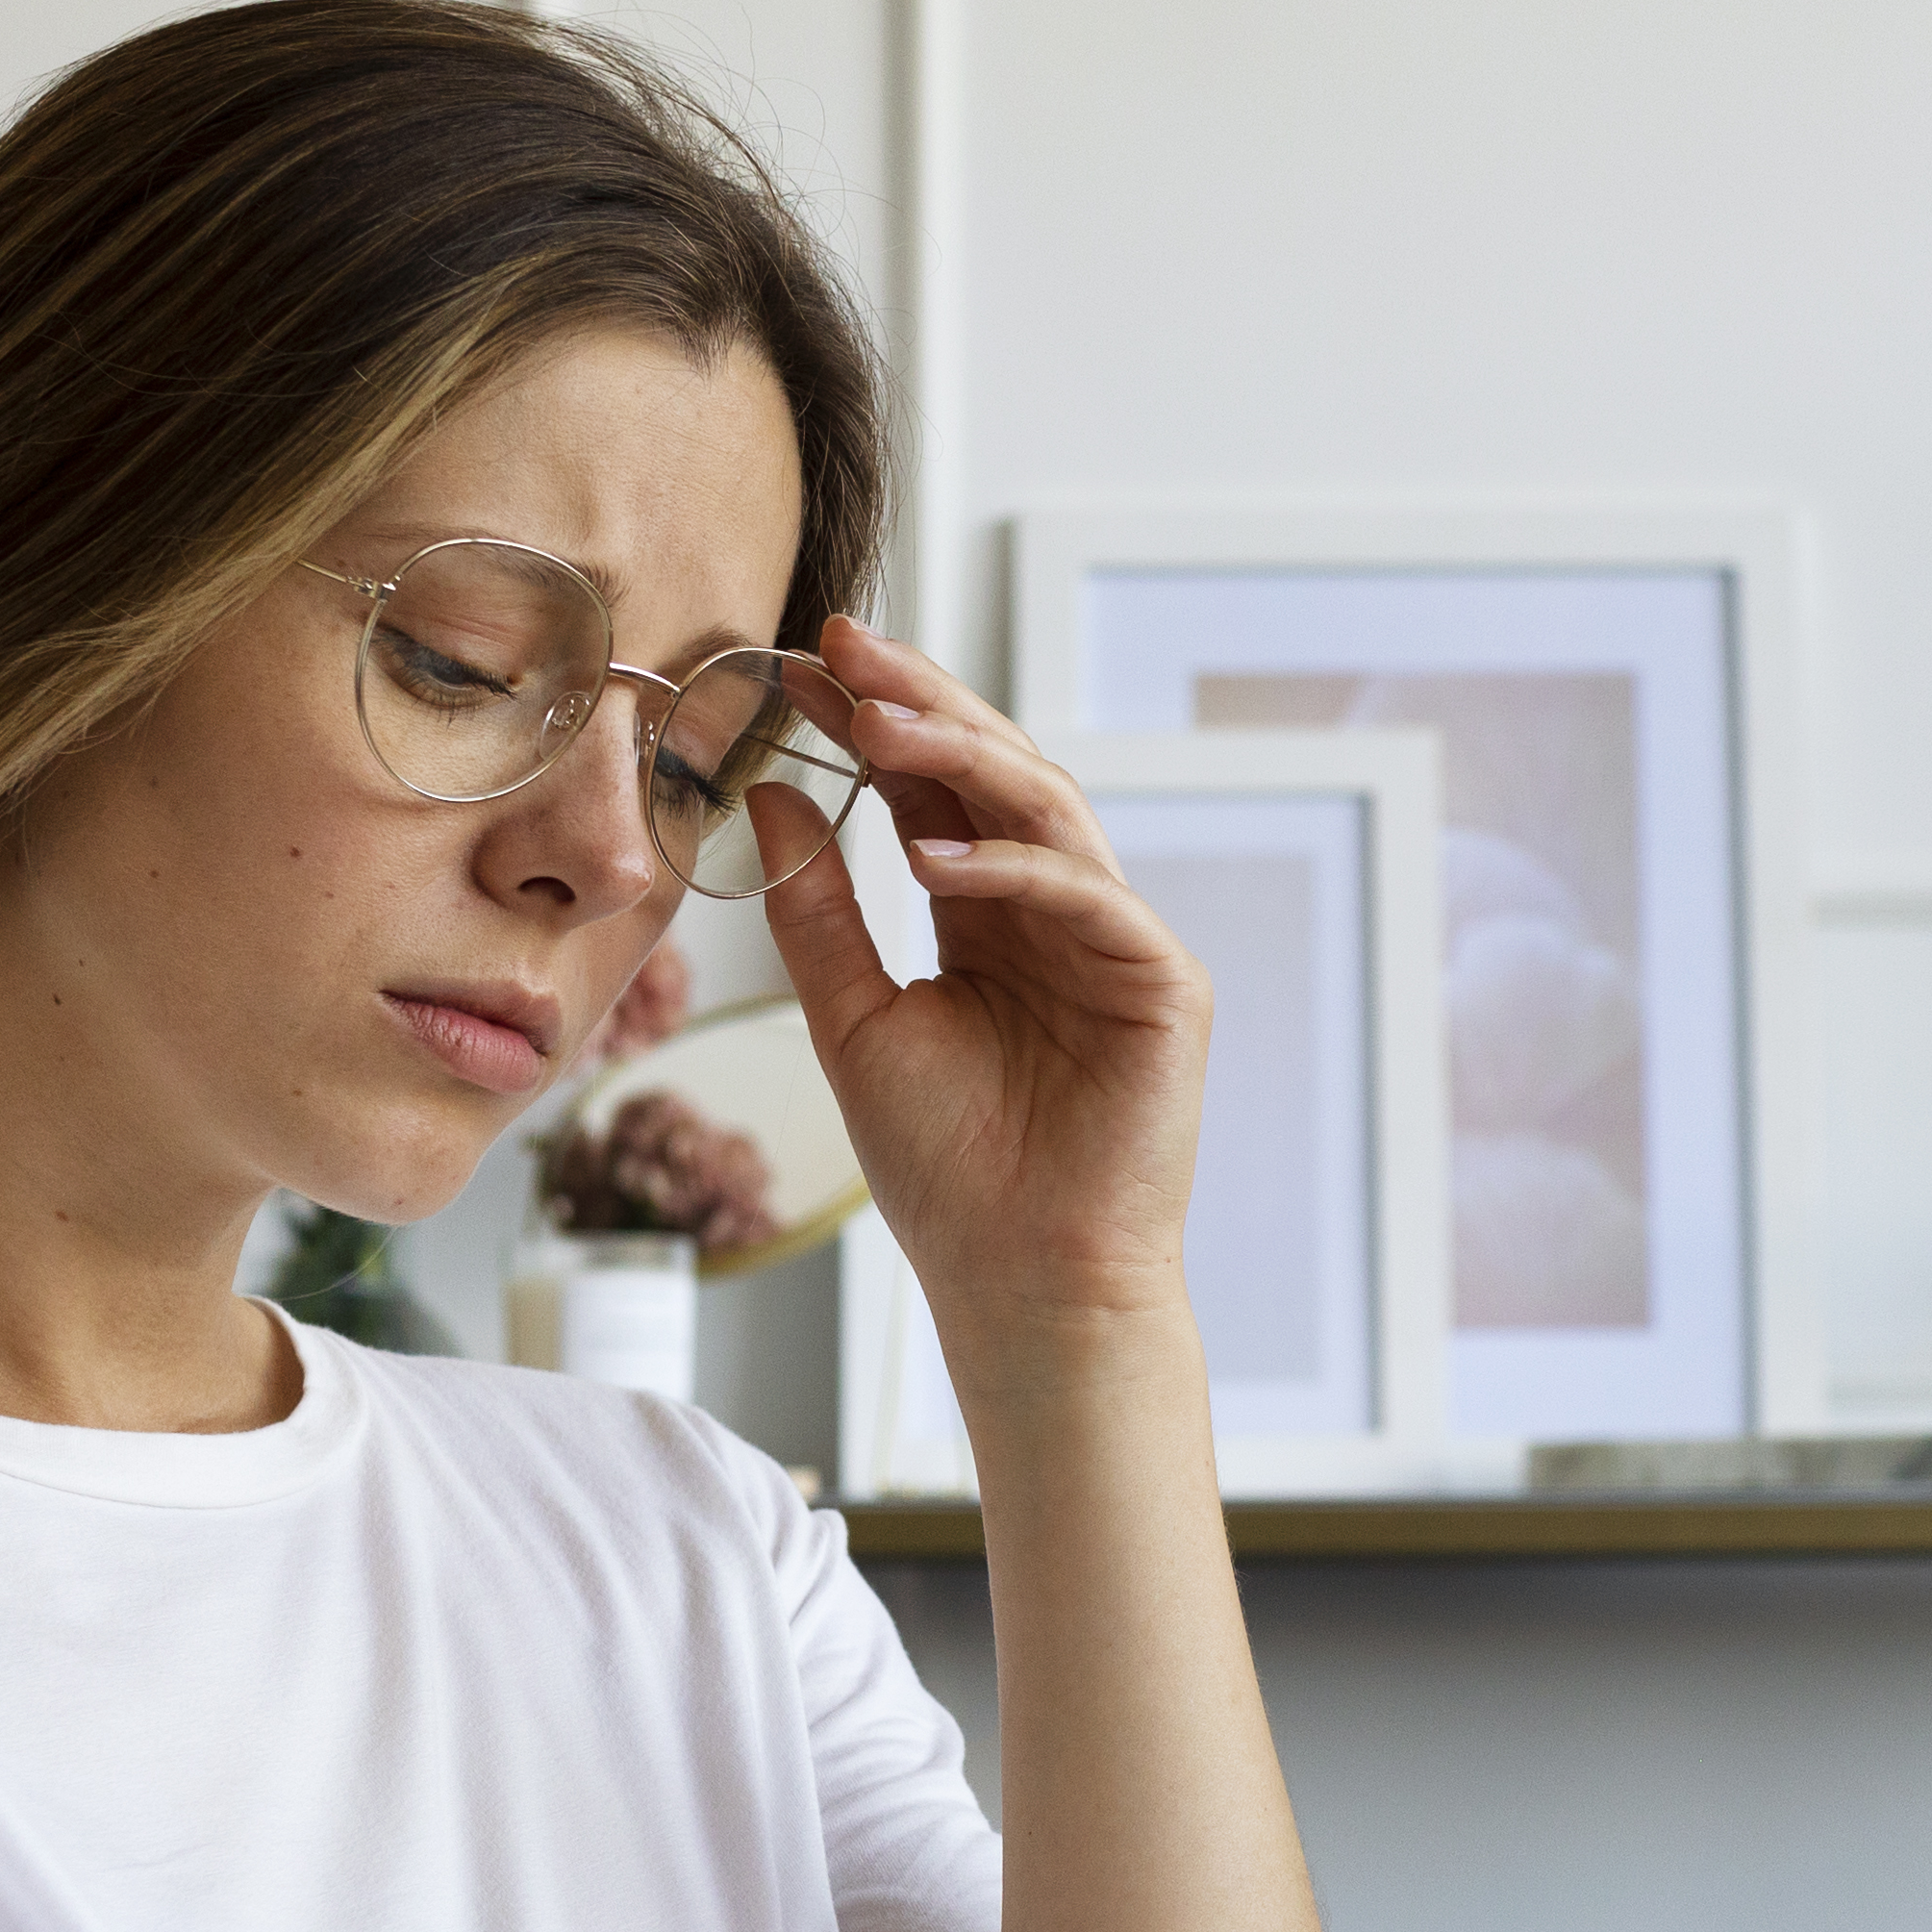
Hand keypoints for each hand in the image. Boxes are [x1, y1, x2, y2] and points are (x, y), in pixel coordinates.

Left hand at [750, 617, 1205, 1368]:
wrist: (1021, 1282)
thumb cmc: (949, 1172)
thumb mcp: (854, 1020)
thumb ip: (817, 910)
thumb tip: (768, 793)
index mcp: (990, 916)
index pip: (935, 794)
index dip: (876, 723)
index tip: (801, 665)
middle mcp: (1058, 912)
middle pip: (996, 776)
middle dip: (922, 705)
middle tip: (845, 649)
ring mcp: (1117, 941)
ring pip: (1048, 812)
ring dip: (962, 760)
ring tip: (876, 724)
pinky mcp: (1163, 984)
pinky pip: (1089, 897)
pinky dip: (1013, 871)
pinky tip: (931, 860)